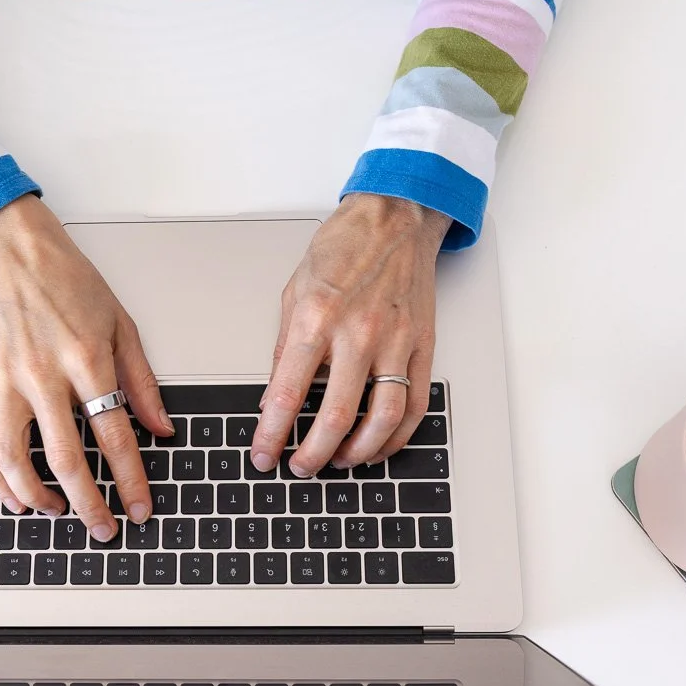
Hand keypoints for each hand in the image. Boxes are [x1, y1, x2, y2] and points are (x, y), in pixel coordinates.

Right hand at [0, 195, 172, 540]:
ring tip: (58, 512)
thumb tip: (161, 429)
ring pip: (14, 457)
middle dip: (88, 503)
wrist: (14, 253)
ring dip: (37, 495)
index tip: (140, 507)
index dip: (130, 478)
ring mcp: (5, 379)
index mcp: (86, 357)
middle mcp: (42, 372)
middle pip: (64, 456)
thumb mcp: (121, 324)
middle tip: (104, 528)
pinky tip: (16, 495)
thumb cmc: (70, 284)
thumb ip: (141, 381)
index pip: (113, 433)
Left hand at [251, 193, 449, 476]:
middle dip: (312, 455)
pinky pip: (414, 405)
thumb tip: (274, 397)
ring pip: (381, 419)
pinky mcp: (422, 347)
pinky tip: (378, 446)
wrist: (396, 217)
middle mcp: (357, 333)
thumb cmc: (344, 248)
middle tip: (299, 468)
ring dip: (358, 453)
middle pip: (334, 416)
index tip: (263, 454)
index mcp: (317, 318)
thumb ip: (286, 348)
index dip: (272, 434)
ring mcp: (395, 342)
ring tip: (339, 462)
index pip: (287, 394)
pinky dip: (396, 436)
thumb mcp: (294, 291)